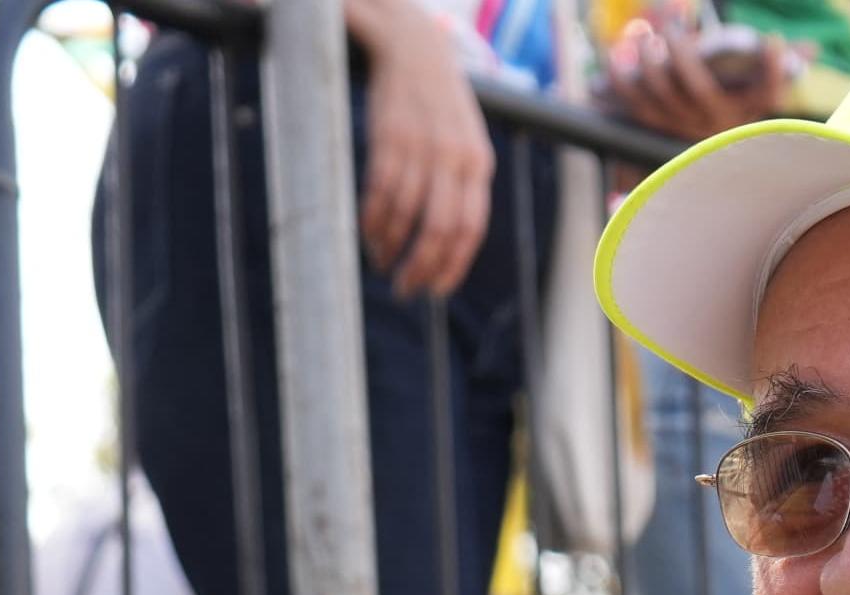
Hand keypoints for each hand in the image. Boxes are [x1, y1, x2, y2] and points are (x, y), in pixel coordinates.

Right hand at [359, 24, 495, 299]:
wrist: (414, 49)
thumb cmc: (440, 105)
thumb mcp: (465, 141)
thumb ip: (462, 185)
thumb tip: (450, 241)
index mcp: (479, 163)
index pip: (471, 229)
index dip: (452, 266)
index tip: (436, 290)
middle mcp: (454, 158)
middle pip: (439, 229)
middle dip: (421, 266)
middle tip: (405, 287)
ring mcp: (421, 147)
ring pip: (405, 215)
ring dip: (390, 247)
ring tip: (383, 262)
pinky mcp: (389, 138)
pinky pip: (379, 193)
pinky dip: (372, 221)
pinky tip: (369, 236)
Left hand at [601, 18, 791, 140]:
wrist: (698, 152)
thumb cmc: (730, 106)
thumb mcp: (756, 89)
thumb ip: (779, 67)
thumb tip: (809, 47)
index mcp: (744, 109)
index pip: (768, 93)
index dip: (774, 69)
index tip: (773, 39)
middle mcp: (712, 120)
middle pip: (698, 89)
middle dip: (683, 54)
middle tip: (672, 28)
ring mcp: (680, 124)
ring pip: (662, 95)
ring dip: (648, 64)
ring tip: (644, 37)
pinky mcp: (651, 122)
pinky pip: (632, 103)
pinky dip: (618, 81)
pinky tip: (615, 56)